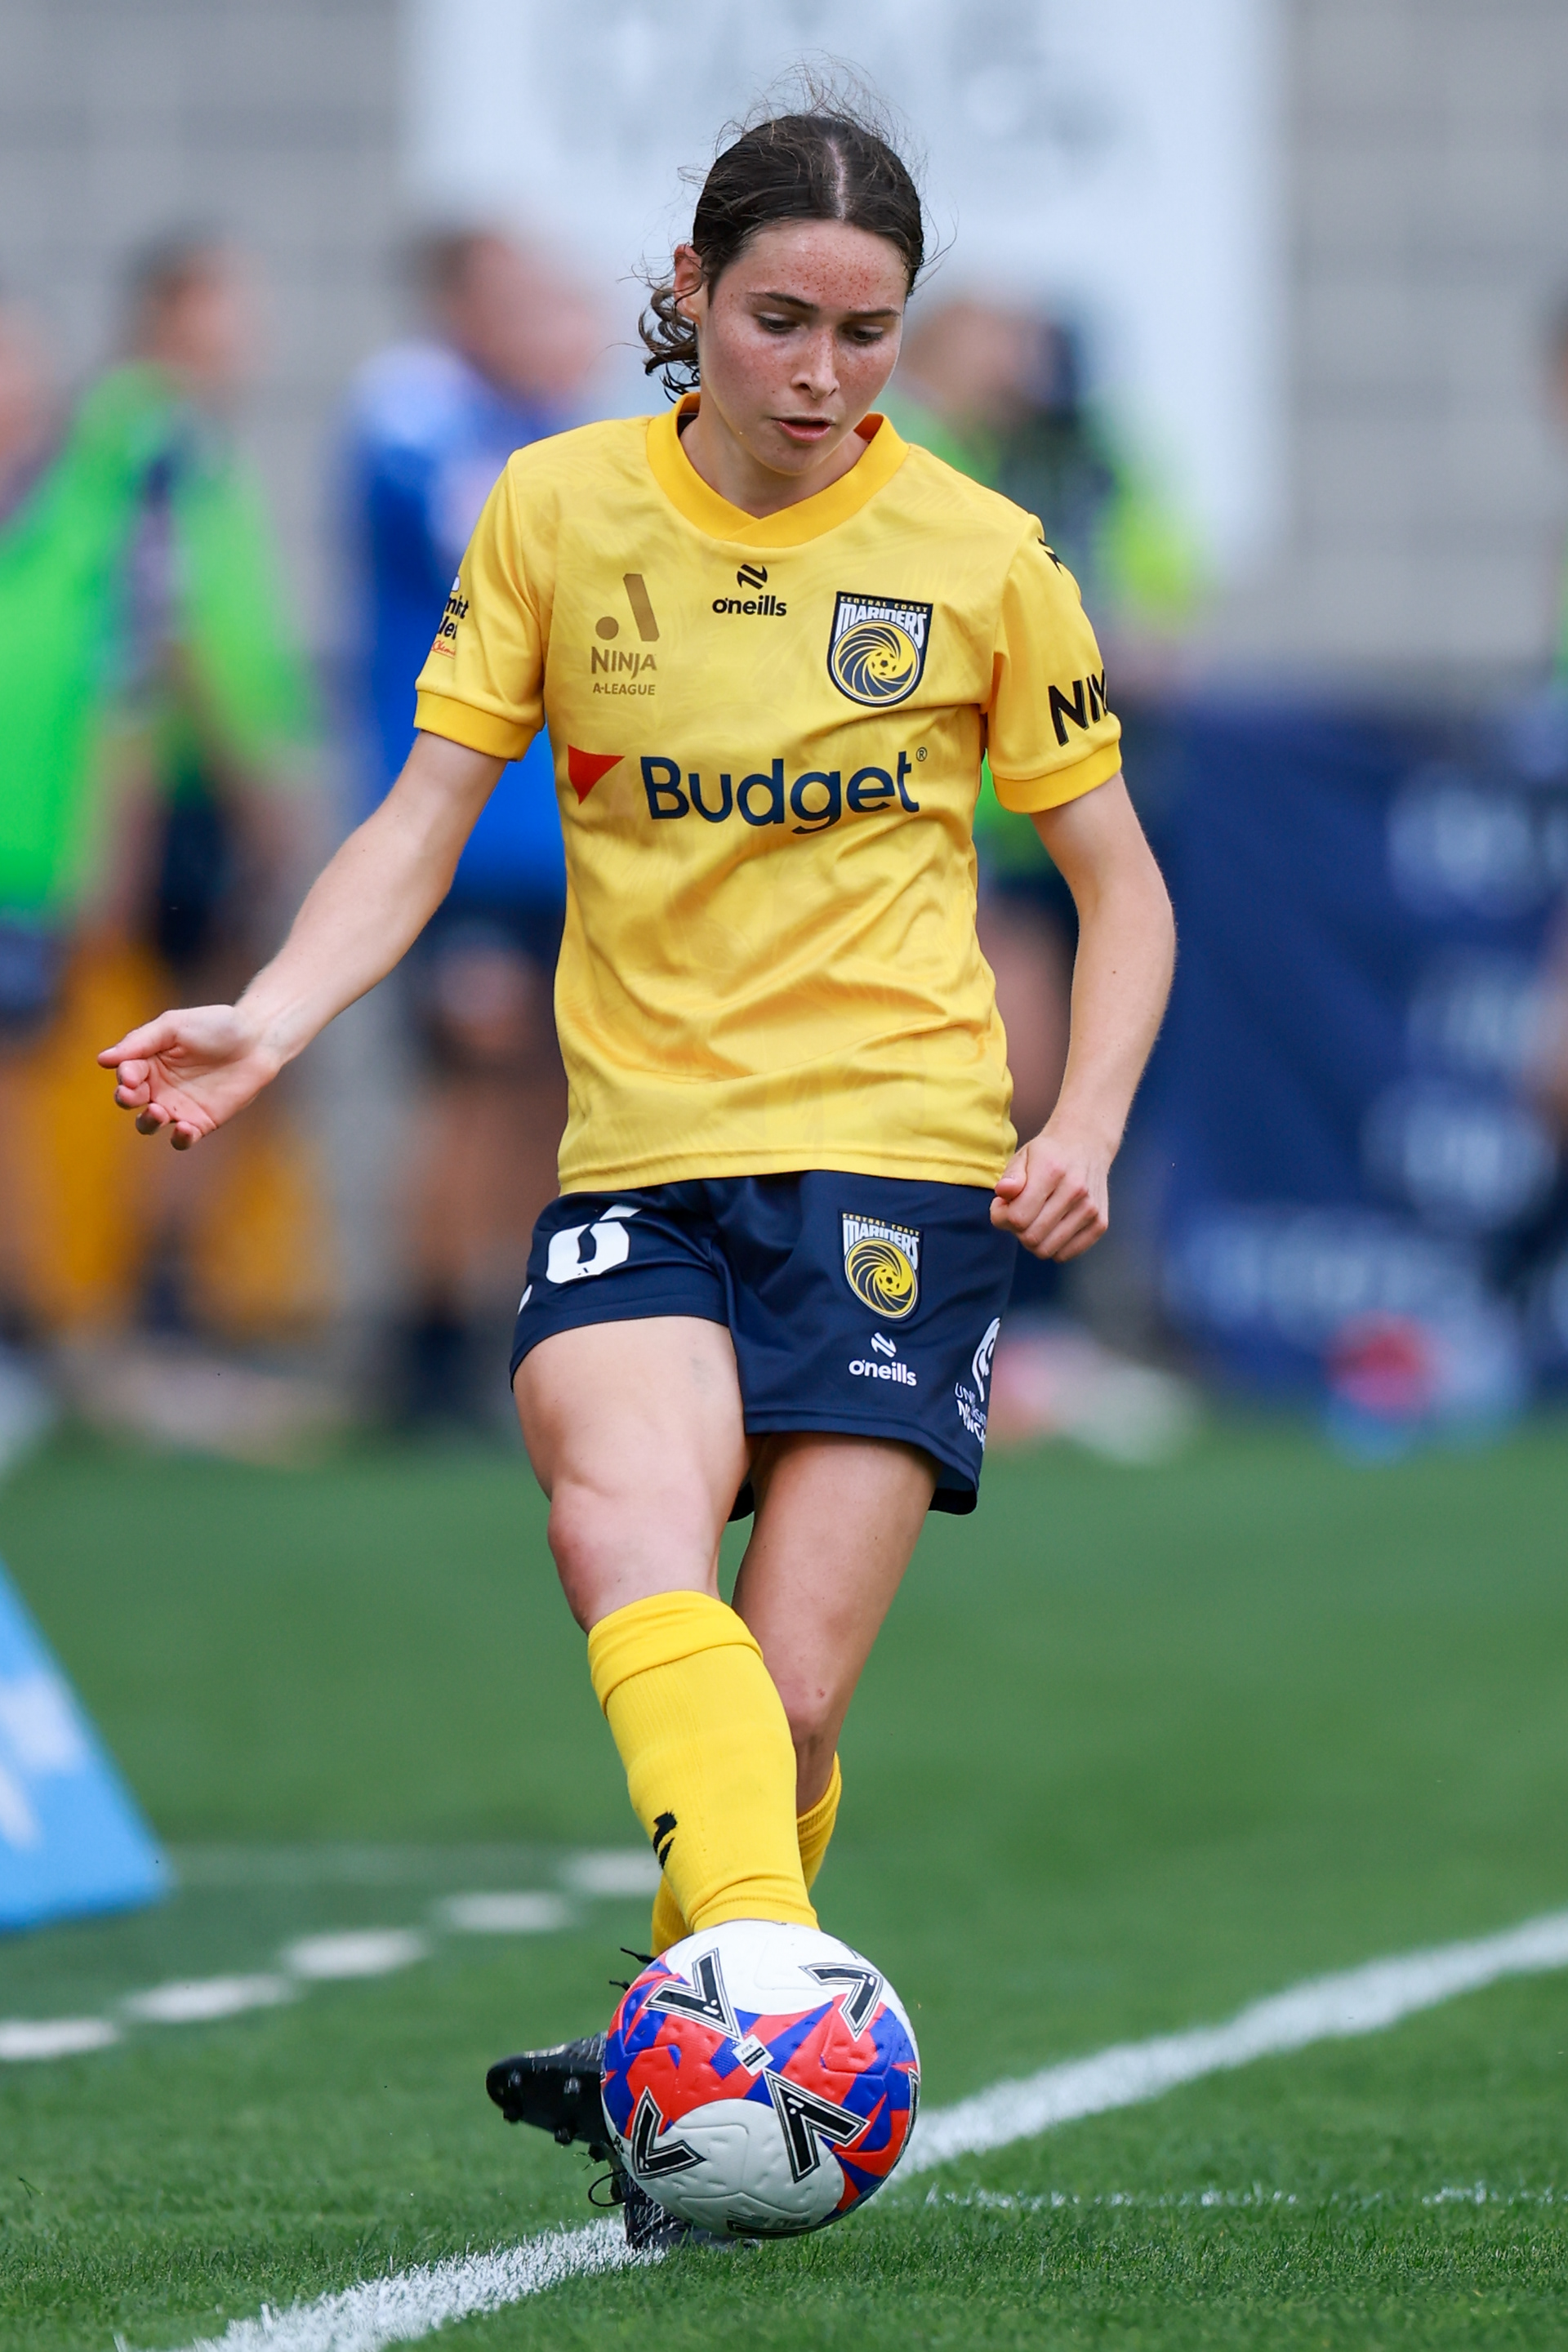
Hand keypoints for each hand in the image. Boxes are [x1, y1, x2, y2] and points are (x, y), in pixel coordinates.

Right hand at [97, 1004, 280, 1149]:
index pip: (125, 1073)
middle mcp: (158, 1086)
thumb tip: (103, 1060)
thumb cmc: (215, 1026)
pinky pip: (182, 1139)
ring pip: (149, 1123)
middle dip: (127, 1099)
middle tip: (133, 1094)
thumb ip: (140, 1041)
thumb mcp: (174, 1026)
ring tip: (158, 1112)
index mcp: (148, 1061)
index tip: (130, 1075)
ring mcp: (178, 1106)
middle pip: (130, 1101)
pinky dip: (179, 1138)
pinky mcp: (201, 1122)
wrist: (257, 1040)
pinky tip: (184, 1128)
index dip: (124, 1076)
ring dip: (147, 1122)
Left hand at [990, 1122, 1110, 1260]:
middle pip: (1031, 1237)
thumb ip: (1011, 1176)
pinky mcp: (1100, 1223)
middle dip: (1015, 1229)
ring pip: (1047, 1250)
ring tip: (1034, 1219)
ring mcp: (1090, 1209)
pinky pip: (1066, 1254)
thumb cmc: (1049, 1153)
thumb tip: (1004, 1192)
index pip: (1017, 1217)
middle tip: (1018, 1212)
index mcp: (1052, 1171)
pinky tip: (1050, 1227)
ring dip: (1032, 1240)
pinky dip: (1052, 1247)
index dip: (1001, 1216)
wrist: (1087, 1146)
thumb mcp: (1023, 1155)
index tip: (1003, 1205)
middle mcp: (1076, 1191)